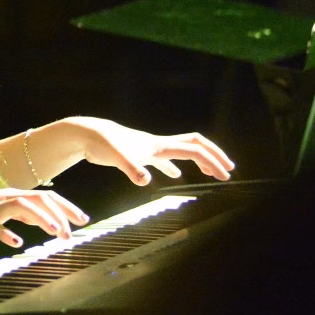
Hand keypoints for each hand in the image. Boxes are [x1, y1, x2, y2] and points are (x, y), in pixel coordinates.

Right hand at [0, 189, 89, 248]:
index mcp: (13, 196)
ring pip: (21, 207)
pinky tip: (17, 243)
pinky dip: (6, 233)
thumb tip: (44, 219)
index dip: (66, 207)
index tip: (83, 219)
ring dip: (41, 219)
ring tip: (56, 233)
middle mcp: (5, 198)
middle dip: (58, 214)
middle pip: (38, 198)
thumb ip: (22, 213)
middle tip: (71, 232)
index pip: (46, 197)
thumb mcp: (2, 211)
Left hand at [59, 115, 234, 185]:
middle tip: (228, 170)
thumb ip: (132, 168)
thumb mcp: (118, 157)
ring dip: (198, 160)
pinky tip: (174, 176)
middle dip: (213, 156)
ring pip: (181, 151)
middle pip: (194, 145)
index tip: (225, 176)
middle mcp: (158, 145)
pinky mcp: (138, 154)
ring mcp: (149, 149)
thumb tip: (145, 180)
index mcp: (159, 146)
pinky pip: (163, 160)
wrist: (87, 134)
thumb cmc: (102, 144)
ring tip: (211, 172)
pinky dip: (173, 167)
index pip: (194, 151)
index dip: (212, 162)